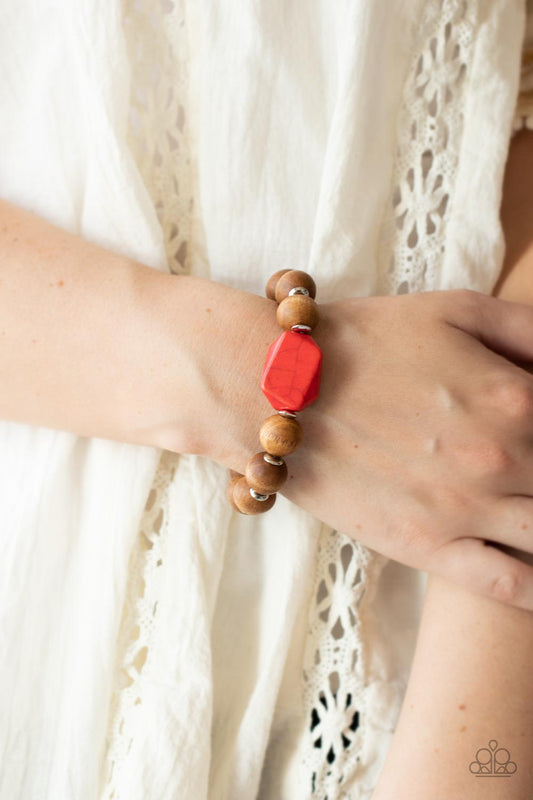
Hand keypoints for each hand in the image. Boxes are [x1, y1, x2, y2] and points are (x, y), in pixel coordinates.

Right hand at [258, 289, 532, 609]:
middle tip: (526, 468)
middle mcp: (502, 459)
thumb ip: (529, 330)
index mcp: (516, 399)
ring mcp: (466, 510)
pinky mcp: (426, 546)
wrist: (276, 388)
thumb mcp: (455, 309)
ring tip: (528, 508)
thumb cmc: (364, 341)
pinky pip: (509, 585)